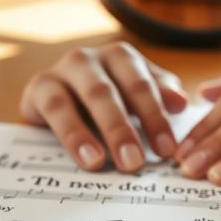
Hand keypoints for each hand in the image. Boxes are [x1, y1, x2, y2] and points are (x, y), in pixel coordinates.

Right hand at [20, 42, 187, 171]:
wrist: (54, 99)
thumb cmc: (105, 99)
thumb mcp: (134, 97)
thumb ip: (159, 96)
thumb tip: (181, 102)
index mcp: (120, 57)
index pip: (142, 84)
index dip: (155, 117)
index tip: (167, 150)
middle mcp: (90, 58)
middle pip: (110, 91)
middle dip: (123, 128)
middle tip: (135, 163)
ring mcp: (62, 70)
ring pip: (83, 97)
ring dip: (94, 130)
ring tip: (103, 163)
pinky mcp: (39, 87)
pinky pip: (56, 108)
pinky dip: (71, 134)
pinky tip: (86, 158)